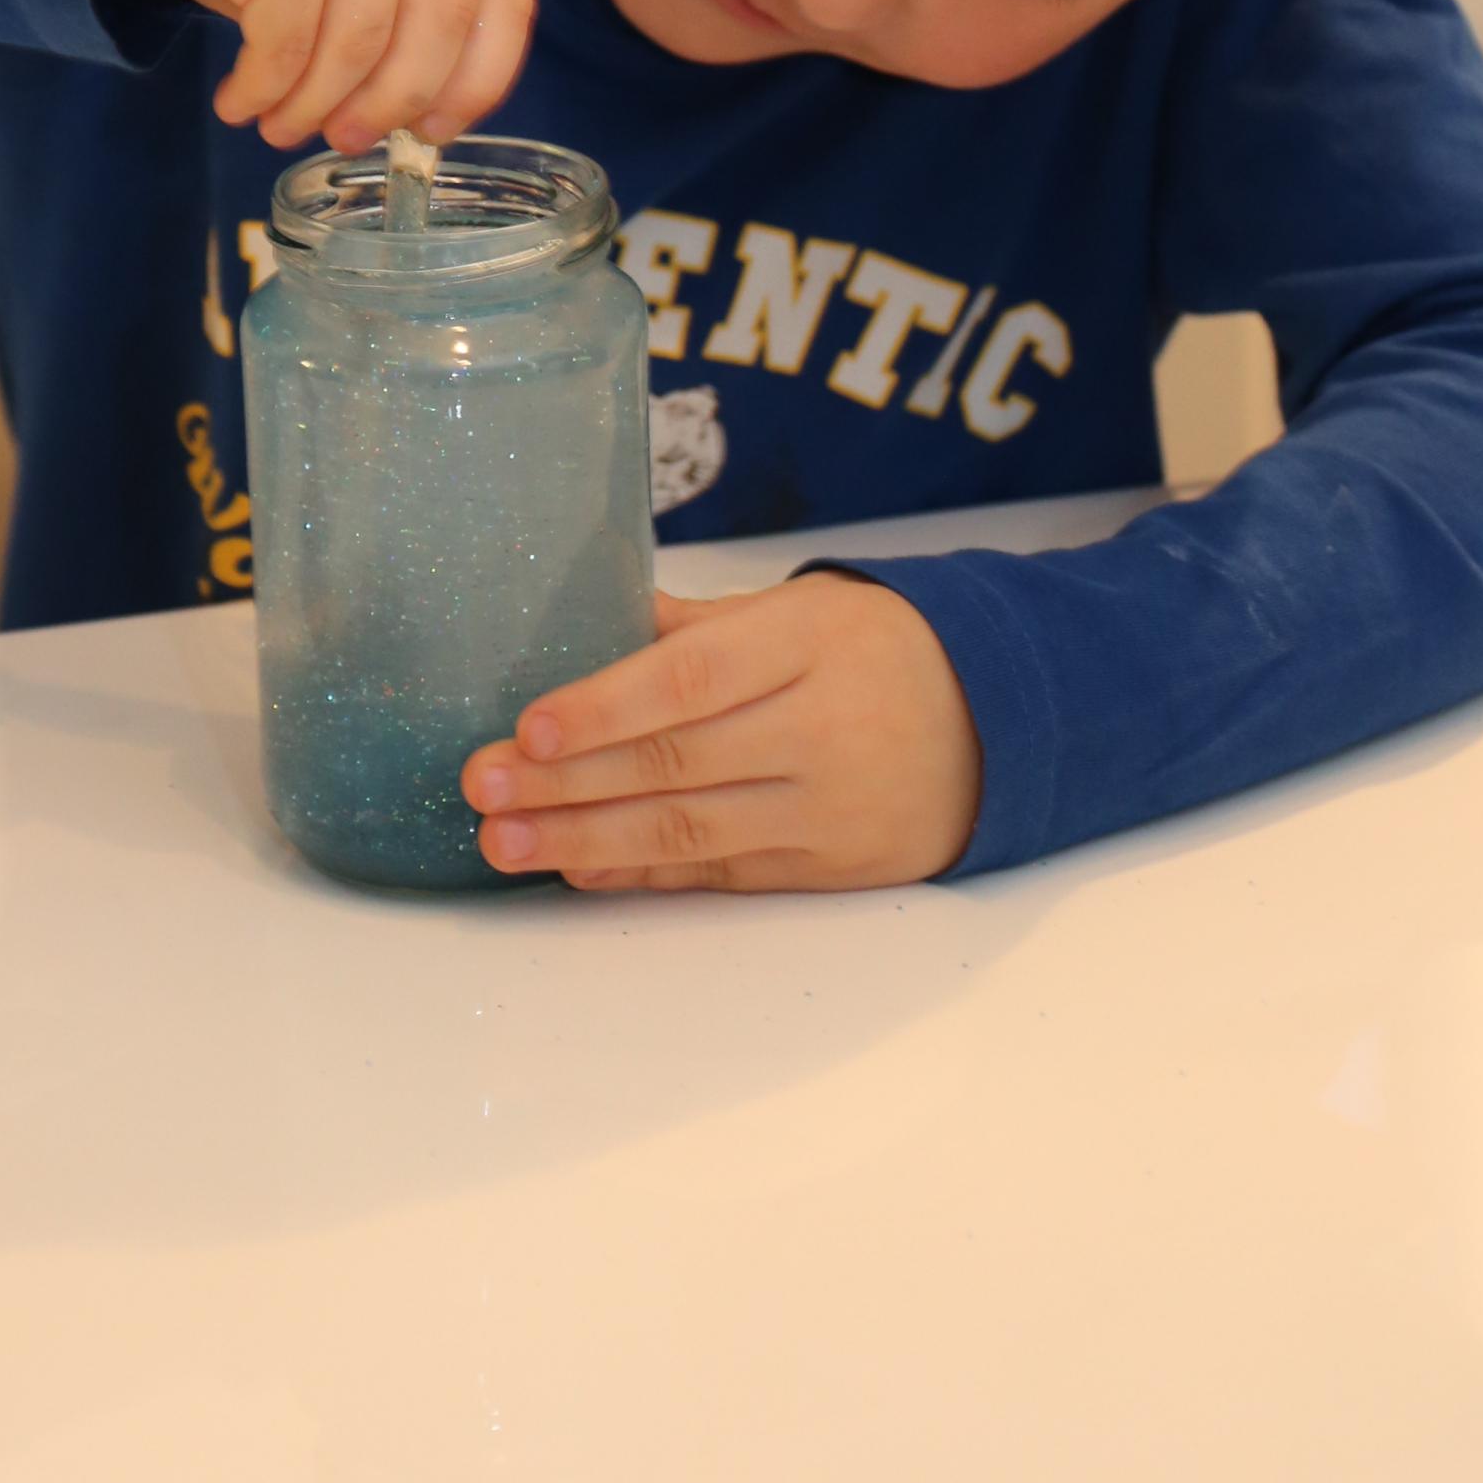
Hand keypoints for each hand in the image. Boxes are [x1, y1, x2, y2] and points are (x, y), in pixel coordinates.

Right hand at [99, 0, 535, 152]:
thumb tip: (425, 108)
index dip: (478, 77)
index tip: (440, 129)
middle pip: (441, 21)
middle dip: (394, 102)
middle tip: (351, 142)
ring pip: (362, 41)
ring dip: (317, 105)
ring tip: (280, 125)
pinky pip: (289, 43)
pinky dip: (264, 89)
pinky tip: (240, 98)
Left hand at [460, 573, 980, 890]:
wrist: (1001, 723)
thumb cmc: (877, 650)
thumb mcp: (801, 608)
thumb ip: (696, 627)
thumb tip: (584, 620)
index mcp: (807, 642)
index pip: (692, 679)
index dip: (605, 708)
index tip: (527, 726)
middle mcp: (821, 728)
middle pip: (676, 762)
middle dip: (565, 780)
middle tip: (480, 788)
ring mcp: (829, 808)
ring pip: (690, 830)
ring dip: (584, 837)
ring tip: (505, 842)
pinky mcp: (832, 869)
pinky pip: (721, 874)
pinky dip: (643, 873)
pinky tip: (578, 865)